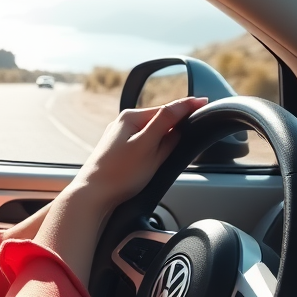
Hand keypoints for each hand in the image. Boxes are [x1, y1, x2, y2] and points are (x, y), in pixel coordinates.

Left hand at [65, 96, 207, 214]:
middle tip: (192, 130)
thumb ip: (165, 126)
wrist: (92, 194)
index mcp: (130, 117)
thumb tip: (180, 114)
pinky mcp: (117, 150)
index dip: (187, 106)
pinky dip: (153, 147)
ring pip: (151, 133)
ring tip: (174, 149)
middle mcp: (123, 123)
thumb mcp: (148, 147)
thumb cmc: (119, 173)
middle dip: (176, 126)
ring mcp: (119, 137)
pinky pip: (142, 143)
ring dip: (164, 138)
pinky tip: (155, 158)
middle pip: (159, 120)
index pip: (166, 109)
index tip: (204, 101)